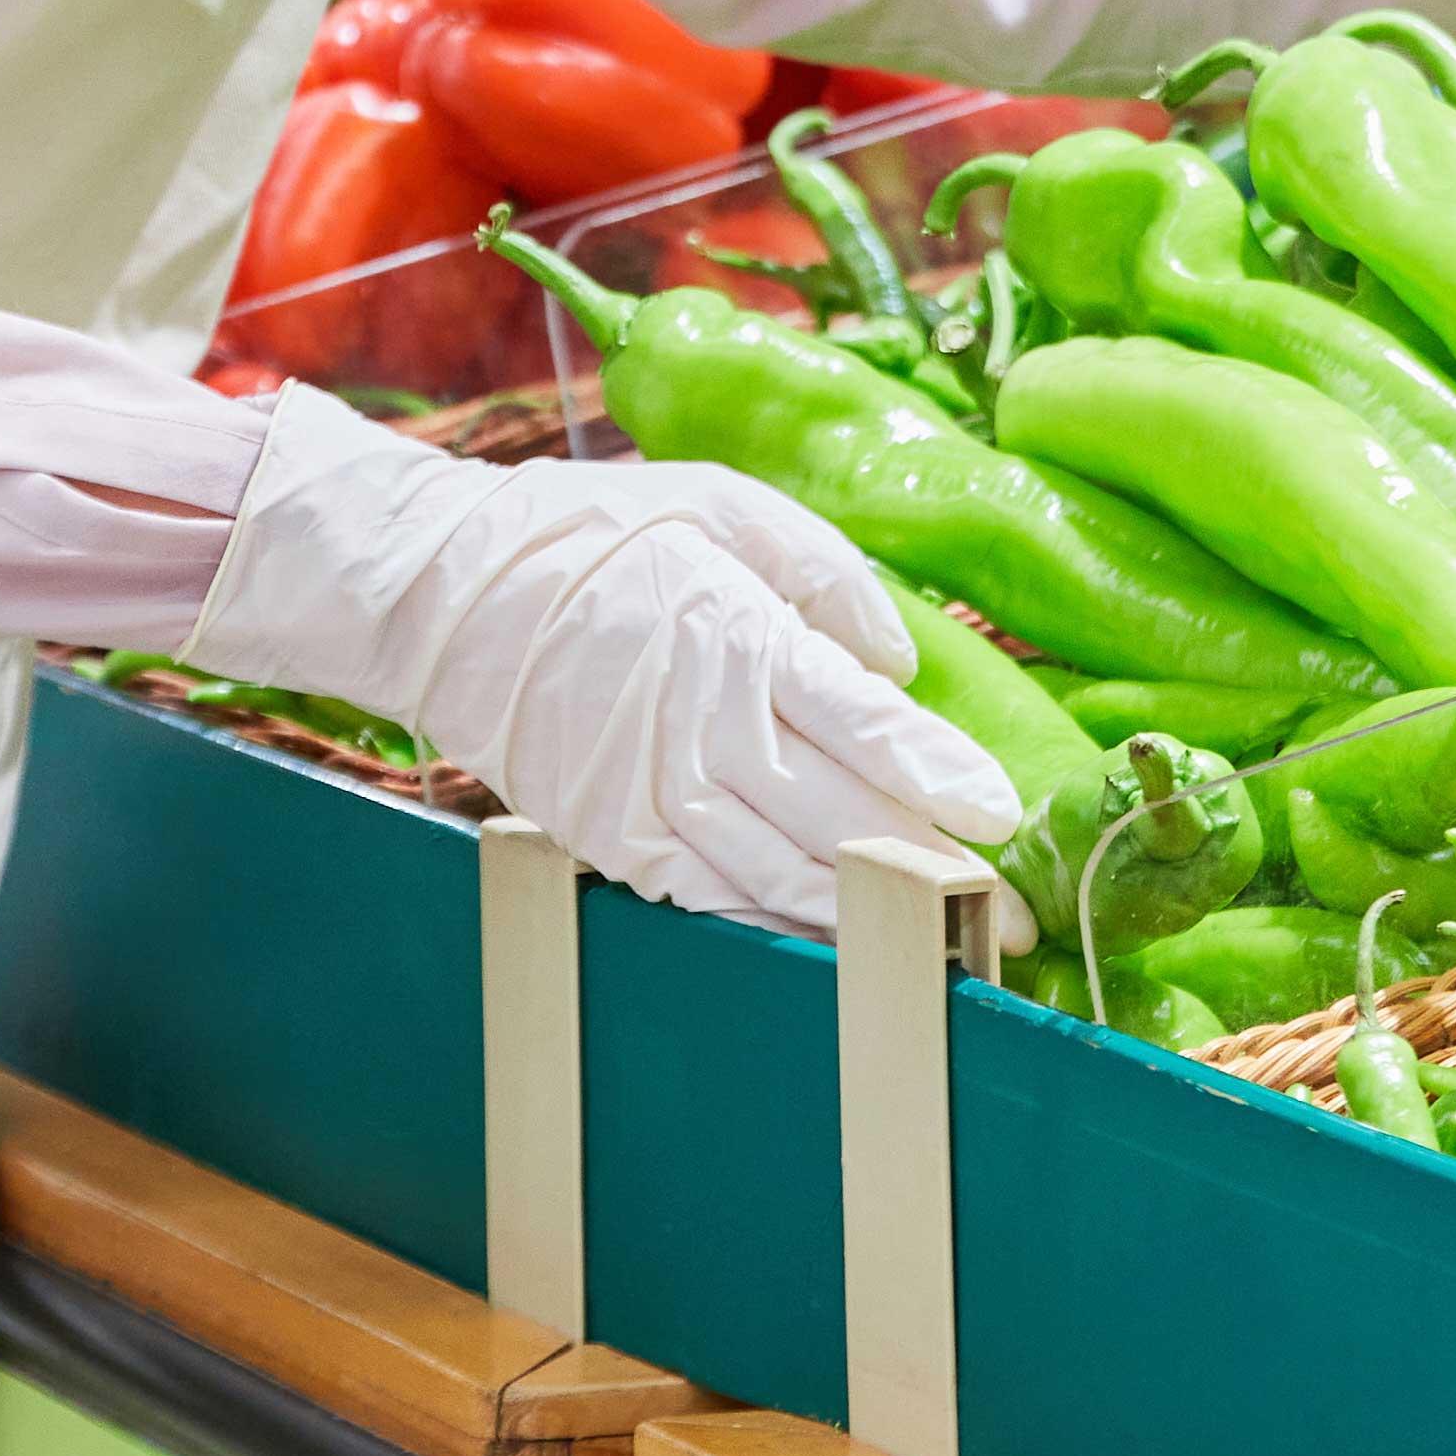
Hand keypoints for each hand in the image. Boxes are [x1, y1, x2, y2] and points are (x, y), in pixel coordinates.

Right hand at [185, 394, 1021, 932]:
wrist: (444, 595)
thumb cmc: (594, 534)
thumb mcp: (722, 507)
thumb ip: (826, 578)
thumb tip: (899, 660)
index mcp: (743, 640)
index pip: (868, 725)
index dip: (941, 776)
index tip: (1002, 815)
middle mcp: (707, 732)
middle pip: (844, 823)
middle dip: (937, 875)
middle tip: (1011, 919)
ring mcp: (656, 798)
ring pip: (786, 881)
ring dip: (871, 921)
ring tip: (946, 948)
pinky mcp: (615, 840)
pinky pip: (716, 899)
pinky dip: (782, 927)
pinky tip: (838, 944)